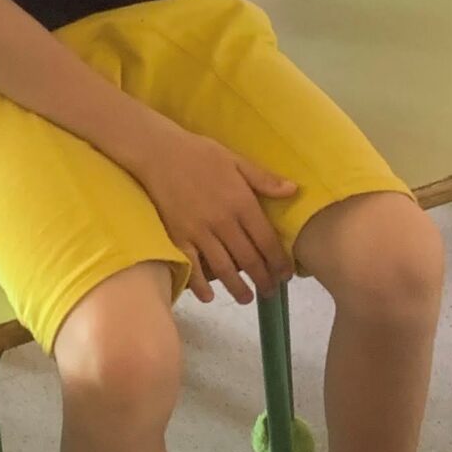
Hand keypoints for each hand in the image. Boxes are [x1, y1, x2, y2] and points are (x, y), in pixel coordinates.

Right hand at [131, 118, 295, 304]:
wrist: (158, 152)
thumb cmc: (200, 154)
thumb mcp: (236, 160)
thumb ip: (264, 179)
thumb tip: (293, 190)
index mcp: (241, 202)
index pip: (266, 240)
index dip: (278, 262)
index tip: (286, 275)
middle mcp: (223, 221)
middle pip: (248, 259)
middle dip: (262, 279)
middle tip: (270, 292)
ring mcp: (199, 231)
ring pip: (224, 267)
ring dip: (237, 287)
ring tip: (246, 299)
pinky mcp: (177, 236)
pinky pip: (192, 266)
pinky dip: (200, 284)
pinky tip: (209, 296)